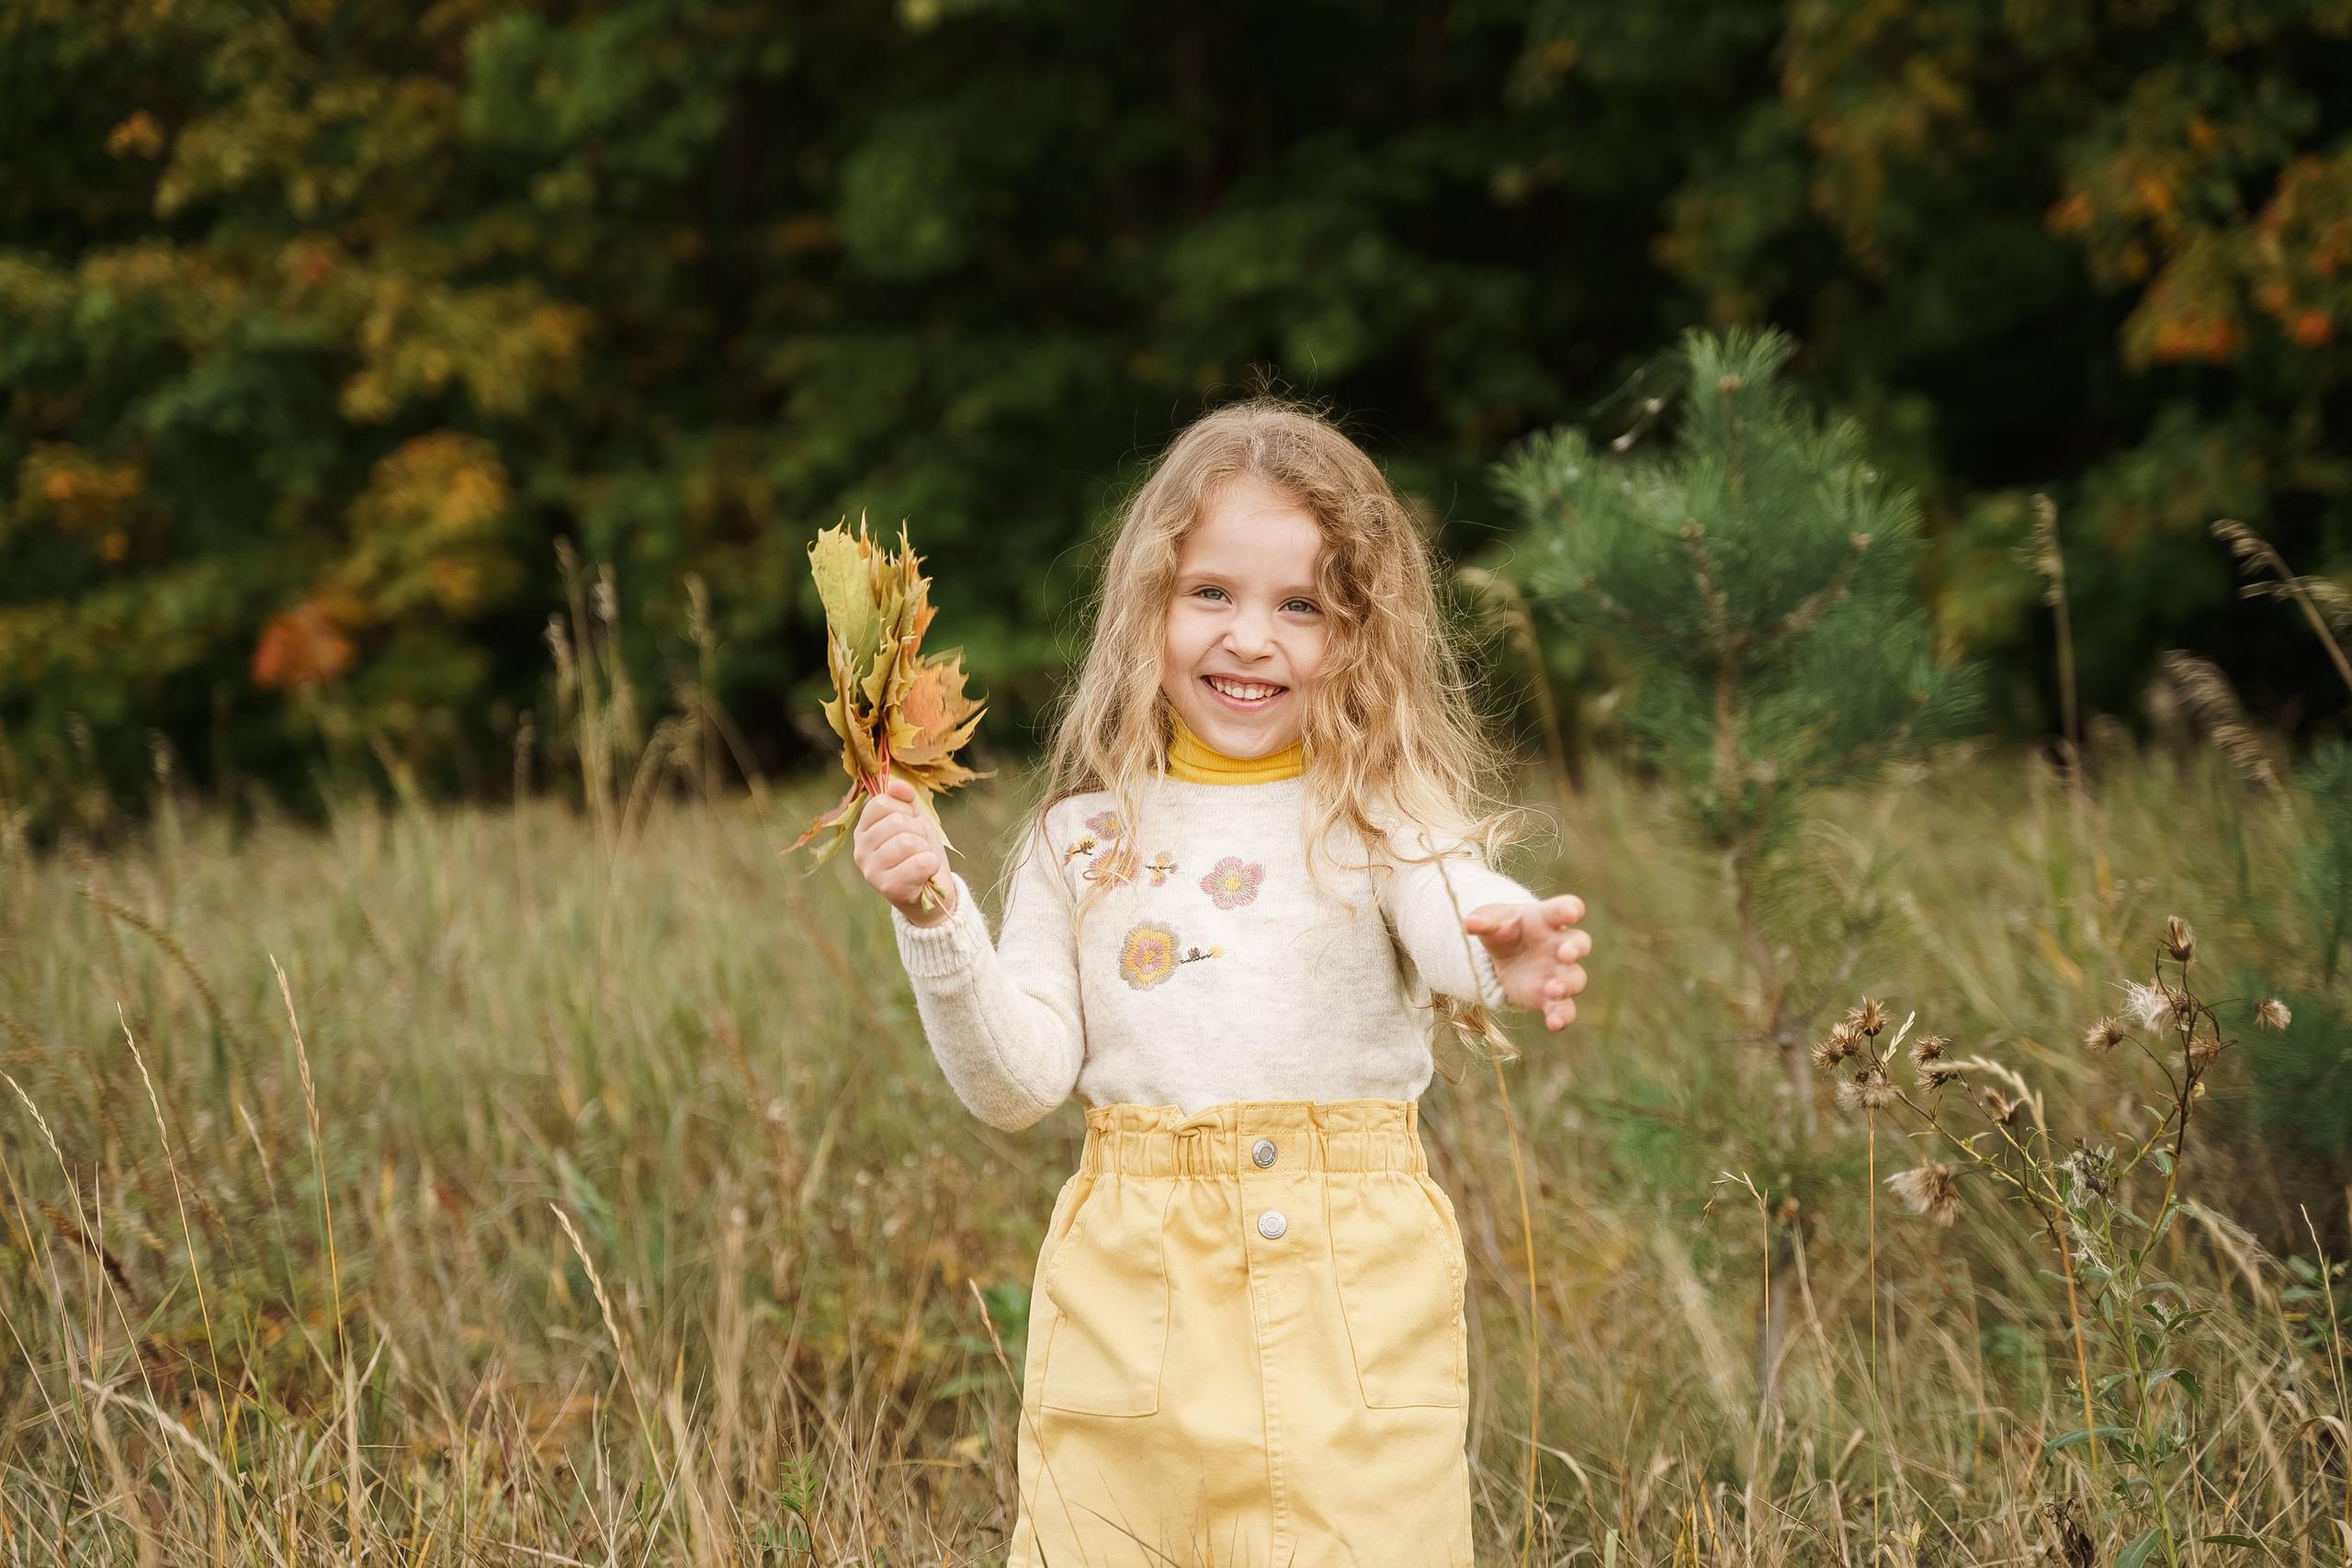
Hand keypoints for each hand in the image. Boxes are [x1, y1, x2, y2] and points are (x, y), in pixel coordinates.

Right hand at [852, 777, 957, 926]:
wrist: (931, 893)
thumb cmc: (919, 853)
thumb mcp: (914, 821)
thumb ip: (904, 800)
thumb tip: (898, 785)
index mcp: (864, 831)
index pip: (881, 803)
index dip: (904, 808)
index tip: (910, 823)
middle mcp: (861, 851)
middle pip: (897, 821)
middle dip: (918, 831)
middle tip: (918, 847)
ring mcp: (872, 871)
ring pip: (908, 842)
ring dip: (924, 849)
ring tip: (920, 859)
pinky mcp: (889, 888)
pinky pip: (920, 862)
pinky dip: (931, 864)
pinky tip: (926, 872)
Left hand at [1464, 896, 1589, 1031]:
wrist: (1502, 956)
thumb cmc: (1503, 929)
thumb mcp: (1491, 920)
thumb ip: (1484, 921)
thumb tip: (1469, 922)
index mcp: (1546, 918)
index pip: (1563, 908)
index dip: (1571, 908)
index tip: (1573, 912)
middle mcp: (1559, 944)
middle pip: (1579, 943)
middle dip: (1575, 949)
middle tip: (1566, 954)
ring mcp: (1559, 972)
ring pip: (1576, 978)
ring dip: (1567, 984)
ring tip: (1553, 990)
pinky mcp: (1550, 997)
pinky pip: (1564, 1008)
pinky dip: (1562, 1017)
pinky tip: (1555, 1024)